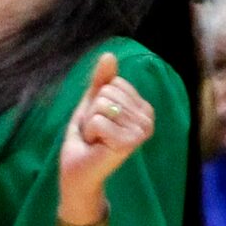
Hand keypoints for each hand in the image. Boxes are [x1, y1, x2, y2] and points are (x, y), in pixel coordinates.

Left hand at [59, 52, 154, 214]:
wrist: (77, 171)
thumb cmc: (86, 140)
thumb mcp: (92, 104)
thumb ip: (102, 81)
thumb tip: (108, 54)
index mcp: (144, 108)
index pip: (114, 84)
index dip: (97, 103)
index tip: (100, 124)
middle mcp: (148, 119)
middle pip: (108, 93)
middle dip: (93, 114)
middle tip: (96, 134)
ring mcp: (141, 131)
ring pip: (102, 106)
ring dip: (90, 124)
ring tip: (96, 141)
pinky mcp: (128, 142)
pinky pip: (98, 120)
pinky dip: (90, 133)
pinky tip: (97, 146)